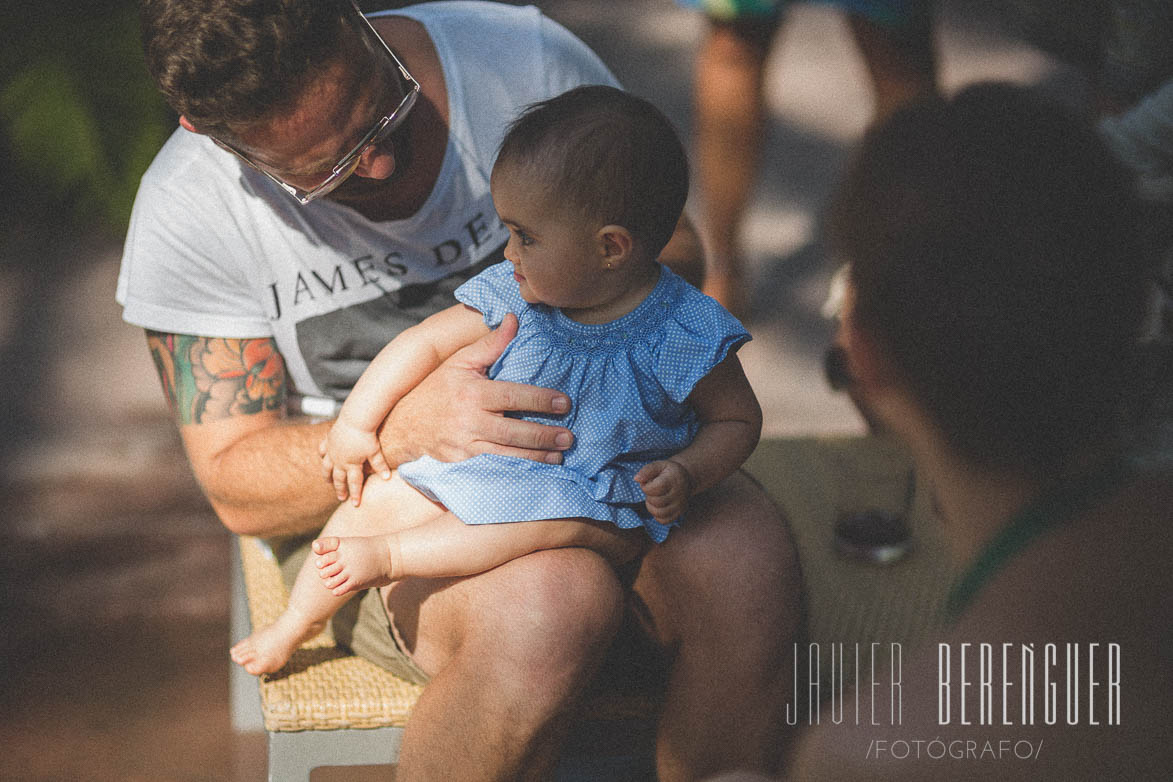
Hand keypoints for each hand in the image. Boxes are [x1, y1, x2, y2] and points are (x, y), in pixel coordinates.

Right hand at [319, 421, 389, 504]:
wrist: (355, 419)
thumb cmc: (367, 435)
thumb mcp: (375, 452)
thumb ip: (380, 466)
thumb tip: (387, 478)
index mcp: (352, 464)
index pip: (354, 483)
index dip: (355, 494)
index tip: (355, 505)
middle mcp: (339, 460)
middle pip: (339, 478)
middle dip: (340, 489)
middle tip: (341, 498)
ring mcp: (332, 451)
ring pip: (326, 467)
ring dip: (327, 476)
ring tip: (328, 482)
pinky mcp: (328, 440)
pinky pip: (322, 450)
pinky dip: (322, 455)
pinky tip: (323, 457)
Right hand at [379, 314, 574, 464]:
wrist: (404, 426)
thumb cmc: (437, 389)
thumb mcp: (460, 362)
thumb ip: (491, 344)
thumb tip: (514, 320)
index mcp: (472, 393)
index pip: (512, 397)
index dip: (540, 401)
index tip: (565, 402)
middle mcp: (470, 421)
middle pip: (513, 431)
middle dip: (543, 435)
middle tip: (569, 437)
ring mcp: (466, 445)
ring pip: (507, 453)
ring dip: (536, 457)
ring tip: (560, 457)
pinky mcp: (464, 462)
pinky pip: (495, 466)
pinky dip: (516, 469)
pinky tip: (536, 470)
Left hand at [635, 459, 692, 524]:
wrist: (686, 479)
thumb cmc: (669, 472)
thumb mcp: (659, 465)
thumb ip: (647, 470)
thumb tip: (636, 479)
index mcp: (673, 480)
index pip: (655, 489)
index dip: (646, 487)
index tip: (648, 483)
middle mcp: (679, 494)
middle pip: (657, 501)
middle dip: (649, 496)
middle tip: (651, 491)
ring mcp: (680, 505)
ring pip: (660, 513)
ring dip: (651, 507)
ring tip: (653, 499)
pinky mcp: (679, 513)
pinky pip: (664, 521)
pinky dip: (657, 515)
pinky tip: (658, 506)